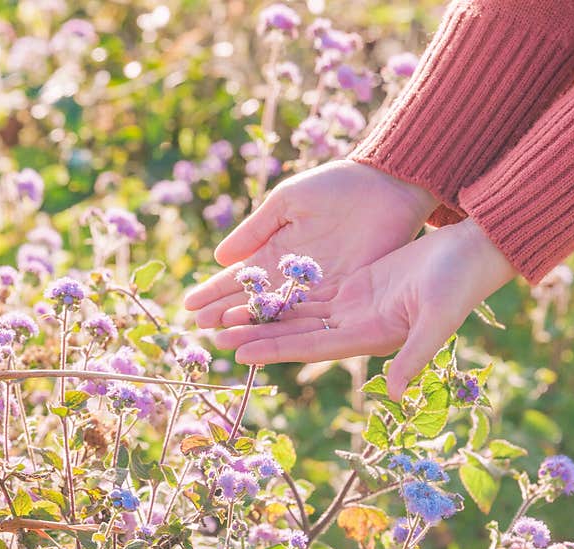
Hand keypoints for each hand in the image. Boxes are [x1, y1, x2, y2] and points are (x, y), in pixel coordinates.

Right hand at [183, 160, 435, 326]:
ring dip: (251, 326)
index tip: (190, 305)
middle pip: (255, 300)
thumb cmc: (334, 185)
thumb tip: (220, 257)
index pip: (239, 276)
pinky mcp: (343, 294)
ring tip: (223, 337)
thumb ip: (256, 229)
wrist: (384, 185)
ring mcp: (317, 287)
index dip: (215, 290)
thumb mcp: (287, 202)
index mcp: (276, 250)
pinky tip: (265, 337)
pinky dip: (287, 326)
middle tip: (200, 328)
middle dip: (226, 313)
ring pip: (279, 312)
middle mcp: (293, 275)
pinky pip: (311, 314)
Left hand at [213, 219, 517, 400]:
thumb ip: (415, 355)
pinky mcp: (357, 284)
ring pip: (300, 312)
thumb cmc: (460, 283)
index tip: (240, 354)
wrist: (472, 252)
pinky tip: (259, 289)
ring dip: (266, 313)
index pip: (312, 348)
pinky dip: (286, 291)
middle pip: (297, 332)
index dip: (275, 350)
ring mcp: (355, 306)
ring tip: (228, 313)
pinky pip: (313, 289)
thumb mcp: (438, 318)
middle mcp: (357, 327)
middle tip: (217, 335)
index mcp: (371, 338)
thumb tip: (397, 393)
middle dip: (258, 333)